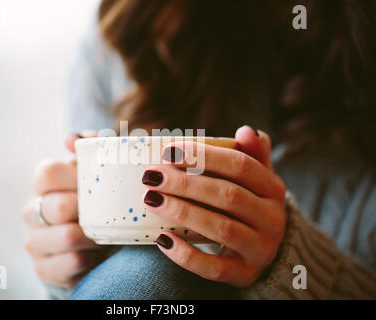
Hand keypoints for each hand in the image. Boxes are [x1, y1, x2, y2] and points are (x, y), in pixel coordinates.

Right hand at [22, 134, 106, 288]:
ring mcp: (35, 241)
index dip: (73, 178)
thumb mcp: (96, 172)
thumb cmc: (95, 200)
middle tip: (106, 211)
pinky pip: (70, 263)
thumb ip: (91, 147)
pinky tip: (96, 252)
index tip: (93, 184)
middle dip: (87, 209)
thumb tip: (71, 140)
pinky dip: (90, 257)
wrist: (92, 244)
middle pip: (57, 206)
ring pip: (64, 236)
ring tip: (104, 233)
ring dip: (91, 235)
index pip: (47, 173)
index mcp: (43, 184)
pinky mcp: (44, 268)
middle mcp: (33, 210)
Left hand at [142, 126, 286, 287]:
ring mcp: (261, 249)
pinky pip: (214, 268)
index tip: (169, 150)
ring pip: (222, 230)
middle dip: (186, 183)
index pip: (240, 165)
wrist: (268, 251)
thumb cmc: (251, 205)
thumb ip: (252, 155)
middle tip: (151, 176)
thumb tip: (246, 131)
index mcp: (274, 188)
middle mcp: (273, 219)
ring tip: (151, 199)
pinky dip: (186, 255)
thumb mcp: (257, 179)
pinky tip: (162, 239)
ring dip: (183, 212)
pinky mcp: (244, 275)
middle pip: (228, 196)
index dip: (204, 156)